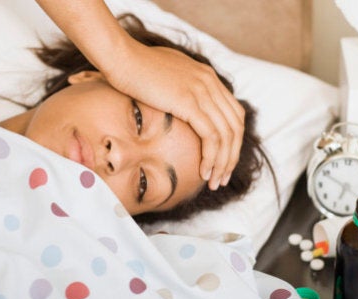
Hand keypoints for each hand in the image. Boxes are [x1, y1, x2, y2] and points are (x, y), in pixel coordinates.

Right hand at [105, 44, 244, 189]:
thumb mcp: (164, 76)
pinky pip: (211, 136)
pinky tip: (203, 172)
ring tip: (214, 181)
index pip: (233, 113)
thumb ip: (177, 88)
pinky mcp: (190, 102)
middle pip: (236, 126)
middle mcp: (210, 82)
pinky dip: (211, 157)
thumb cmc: (132, 67)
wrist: (120, 57)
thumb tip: (174, 103)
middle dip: (232, 156)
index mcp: (207, 76)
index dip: (232, 140)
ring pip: (227, 135)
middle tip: (222, 177)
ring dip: (223, 162)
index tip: (222, 160)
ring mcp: (202, 91)